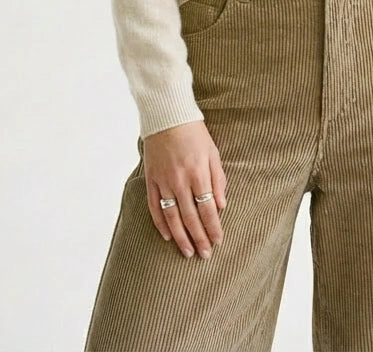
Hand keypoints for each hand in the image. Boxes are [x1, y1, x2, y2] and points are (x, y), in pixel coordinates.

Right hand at [143, 120, 227, 259]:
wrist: (168, 116)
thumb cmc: (194, 133)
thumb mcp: (213, 153)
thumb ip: (218, 179)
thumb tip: (221, 206)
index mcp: (199, 173)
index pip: (207, 208)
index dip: (213, 227)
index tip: (218, 241)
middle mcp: (180, 180)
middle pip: (190, 217)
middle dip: (199, 238)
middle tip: (205, 255)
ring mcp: (164, 181)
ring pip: (172, 217)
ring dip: (181, 237)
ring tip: (188, 252)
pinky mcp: (151, 179)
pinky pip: (155, 207)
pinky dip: (161, 223)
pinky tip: (167, 236)